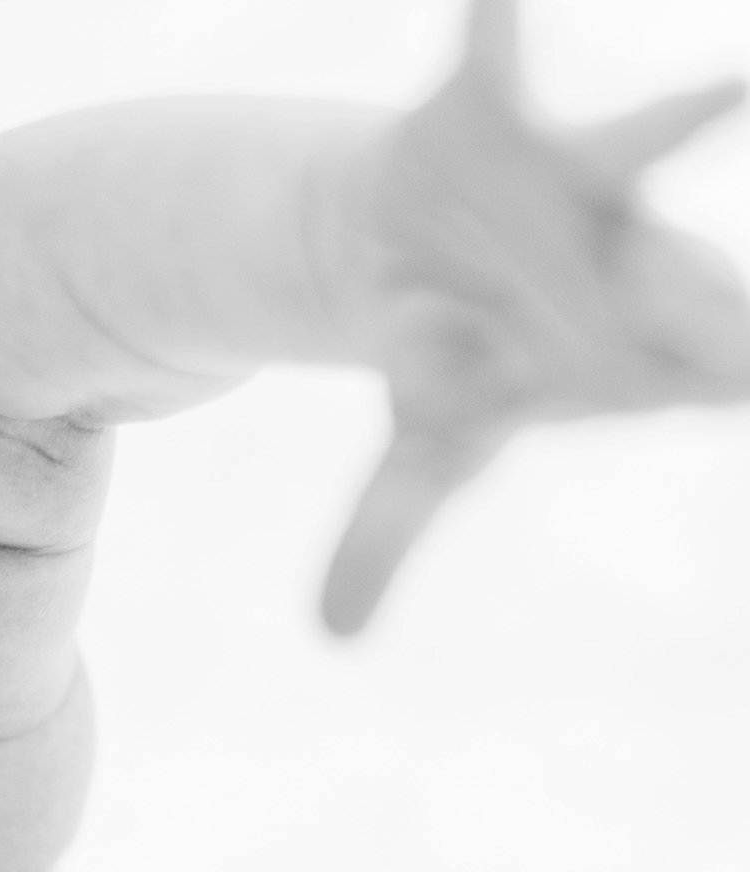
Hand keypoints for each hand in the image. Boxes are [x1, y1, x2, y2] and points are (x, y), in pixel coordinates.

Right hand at [322, 0, 749, 633]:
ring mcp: (559, 181)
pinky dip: (496, 17)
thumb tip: (334, 637)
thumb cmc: (446, 368)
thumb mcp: (418, 460)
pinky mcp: (491, 117)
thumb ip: (385, 541)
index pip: (670, 374)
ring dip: (677, 118)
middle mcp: (604, 258)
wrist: (405, 252)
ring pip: (625, 153)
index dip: (694, 378)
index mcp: (607, 351)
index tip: (729, 386)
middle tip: (739, 351)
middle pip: (661, 279)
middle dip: (702, 307)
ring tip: (731, 86)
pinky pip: (493, 54)